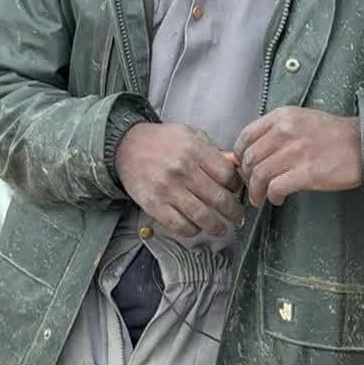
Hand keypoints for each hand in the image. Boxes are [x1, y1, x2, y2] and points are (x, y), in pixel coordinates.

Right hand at [115, 123, 245, 239]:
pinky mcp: (154, 205)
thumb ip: (212, 151)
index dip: (236, 187)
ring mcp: (168, 189)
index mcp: (195, 150)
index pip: (227, 175)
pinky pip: (180, 225)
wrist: (126, 147)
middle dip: (233, 211)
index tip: (236, 192)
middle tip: (237, 217)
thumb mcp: (190, 135)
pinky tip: (196, 228)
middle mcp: (183, 170)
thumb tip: (235, 167)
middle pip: (219, 198)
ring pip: (202, 216)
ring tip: (221, 228)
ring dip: (216, 226)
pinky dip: (192, 230)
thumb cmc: (162, 141)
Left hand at [234, 107, 362, 206]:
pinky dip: (272, 196)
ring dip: (256, 191)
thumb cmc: (334, 134)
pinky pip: (276, 187)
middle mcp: (285, 132)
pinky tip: (277, 198)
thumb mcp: (302, 120)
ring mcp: (295, 152)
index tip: (242, 167)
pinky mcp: (306, 173)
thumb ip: (277, 132)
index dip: (239, 156)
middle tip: (252, 186)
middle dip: (247, 177)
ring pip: (259, 175)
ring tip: (260, 197)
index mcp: (282, 117)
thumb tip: (255, 152)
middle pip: (249, 158)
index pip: (245, 136)